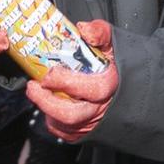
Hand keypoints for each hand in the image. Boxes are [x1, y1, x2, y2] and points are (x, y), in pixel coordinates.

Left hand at [27, 20, 118, 141]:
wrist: (131, 91)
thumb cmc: (116, 67)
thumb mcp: (112, 44)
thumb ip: (99, 32)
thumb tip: (84, 29)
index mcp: (109, 84)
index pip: (89, 88)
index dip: (64, 82)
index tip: (48, 74)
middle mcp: (101, 107)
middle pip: (72, 115)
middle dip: (47, 103)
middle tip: (33, 88)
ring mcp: (94, 123)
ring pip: (66, 126)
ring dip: (47, 111)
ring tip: (38, 94)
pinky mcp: (87, 133)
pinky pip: (66, 133)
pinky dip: (54, 121)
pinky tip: (49, 106)